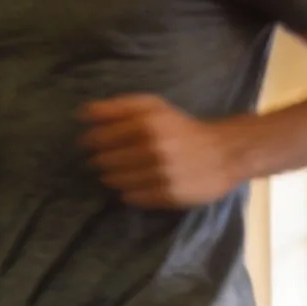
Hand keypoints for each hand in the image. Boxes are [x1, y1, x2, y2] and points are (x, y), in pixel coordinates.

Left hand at [80, 95, 238, 208]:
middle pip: (105, 161)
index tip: (88, 144)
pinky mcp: (168, 196)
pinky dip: (129, 193)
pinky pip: (132, 198)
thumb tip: (82, 113)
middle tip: (103, 160)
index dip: (90, 142)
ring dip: (112, 178)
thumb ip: (118, 107)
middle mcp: (153, 148)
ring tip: (118, 173)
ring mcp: (161, 174)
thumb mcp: (154, 107)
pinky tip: (135, 185)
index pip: (100, 137)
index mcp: (147, 123)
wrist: (224, 153)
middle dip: (100, 161)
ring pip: (116, 182)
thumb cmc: (182, 127)